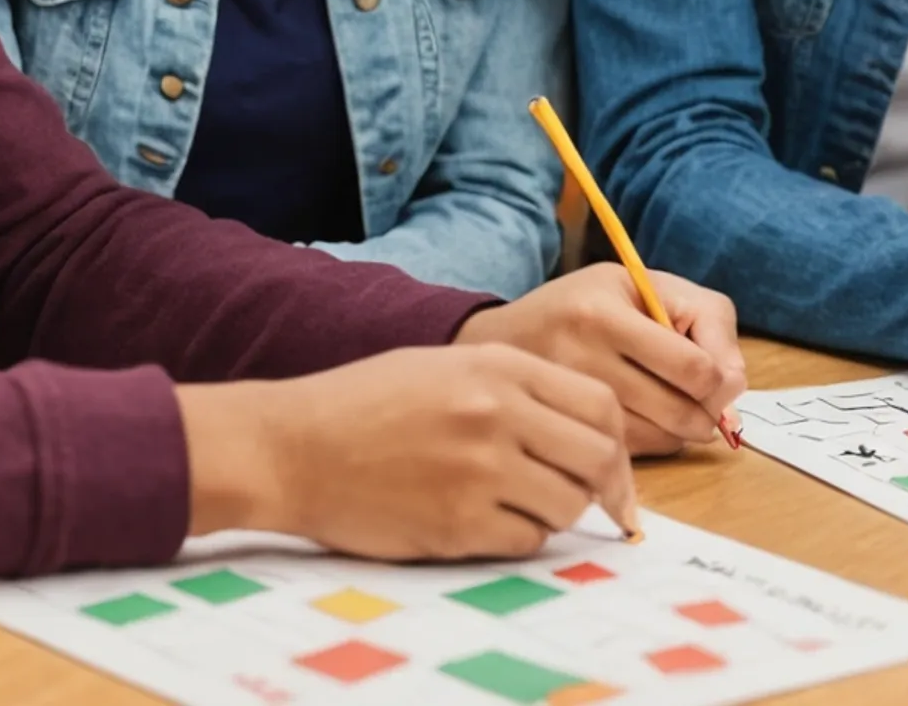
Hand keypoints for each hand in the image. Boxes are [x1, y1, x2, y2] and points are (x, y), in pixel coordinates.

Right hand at [176, 344, 635, 557]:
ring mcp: (479, 471)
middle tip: (586, 499)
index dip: (617, 443)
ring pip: (566, 506)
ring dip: (553, 511)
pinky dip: (516, 537)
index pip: (601, 405)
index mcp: (499, 367)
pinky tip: (481, 520)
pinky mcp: (456, 524)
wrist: (291, 447)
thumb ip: (519, 388)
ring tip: (512, 501)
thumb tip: (588, 429)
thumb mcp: (448, 366)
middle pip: (597, 459)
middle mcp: (497, 414)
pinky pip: (524, 541)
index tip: (613, 470)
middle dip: (601, 485)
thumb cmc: (366, 404)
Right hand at [457, 264, 747, 455]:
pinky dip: (645, 448)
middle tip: (702, 408)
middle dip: (704, 416)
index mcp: (602, 313)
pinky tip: (639, 425)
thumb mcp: (644, 288)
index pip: (693, 367)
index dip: (719, 383)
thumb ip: (706, 321)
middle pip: (677, 411)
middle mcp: (576, 357)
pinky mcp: (553, 438)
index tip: (716, 382)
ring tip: (668, 410)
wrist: (501, 339)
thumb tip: (734, 386)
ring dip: (677, 435)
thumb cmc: (586, 306)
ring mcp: (561, 404)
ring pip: (653, 440)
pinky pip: (624, 458)